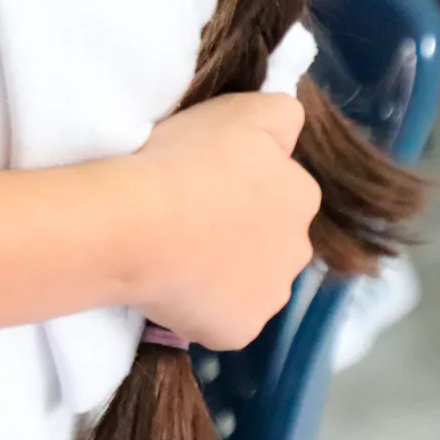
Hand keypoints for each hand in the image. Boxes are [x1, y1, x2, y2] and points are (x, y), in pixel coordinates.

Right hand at [130, 93, 319, 350]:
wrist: (139, 225)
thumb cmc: (185, 160)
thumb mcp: (242, 108)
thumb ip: (280, 113)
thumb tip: (290, 126)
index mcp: (300, 194)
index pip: (279, 186)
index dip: (240, 181)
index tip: (204, 177)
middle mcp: (298, 249)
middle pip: (269, 238)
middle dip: (239, 230)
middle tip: (187, 215)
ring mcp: (270, 296)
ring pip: (249, 280)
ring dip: (223, 270)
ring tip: (173, 252)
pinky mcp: (238, 331)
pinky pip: (222, 317)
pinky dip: (201, 306)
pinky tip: (170, 284)